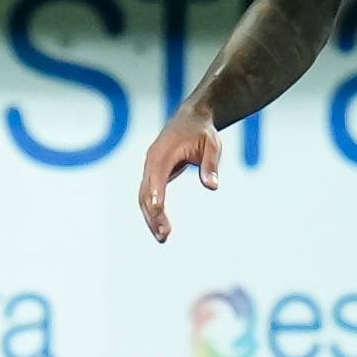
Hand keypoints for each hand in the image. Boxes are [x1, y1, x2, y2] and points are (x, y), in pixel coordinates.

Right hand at [138, 107, 221, 243]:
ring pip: (143, 197)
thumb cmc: (202, 132)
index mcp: (162, 153)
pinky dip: (152, 211)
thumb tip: (212, 186)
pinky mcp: (153, 173)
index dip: (155, 197)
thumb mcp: (212, 145)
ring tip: (163, 238)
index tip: (158, 214)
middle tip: (164, 235)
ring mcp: (150, 168)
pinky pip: (148, 195)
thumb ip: (211, 165)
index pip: (155, 178)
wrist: (191, 118)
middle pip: (145, 192)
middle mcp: (151, 161)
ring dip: (151, 217)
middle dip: (152, 215)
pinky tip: (160, 226)